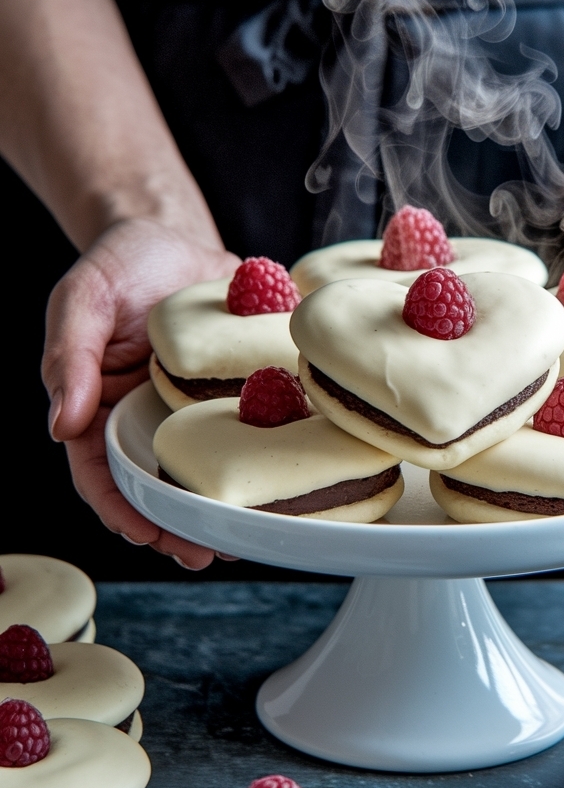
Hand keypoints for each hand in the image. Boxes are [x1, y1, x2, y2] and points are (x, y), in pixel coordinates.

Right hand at [42, 218, 239, 568]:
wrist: (173, 235)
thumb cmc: (118, 266)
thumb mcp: (82, 300)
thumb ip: (69, 357)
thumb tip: (60, 424)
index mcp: (96, 408)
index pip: (98, 472)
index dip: (119, 507)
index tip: (144, 532)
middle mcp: (141, 420)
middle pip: (153, 487)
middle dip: (176, 526)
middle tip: (204, 552)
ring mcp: (186, 412)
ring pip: (200, 470)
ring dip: (218, 507)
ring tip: (244, 537)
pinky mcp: (231, 394)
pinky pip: (244, 432)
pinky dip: (257, 459)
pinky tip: (280, 483)